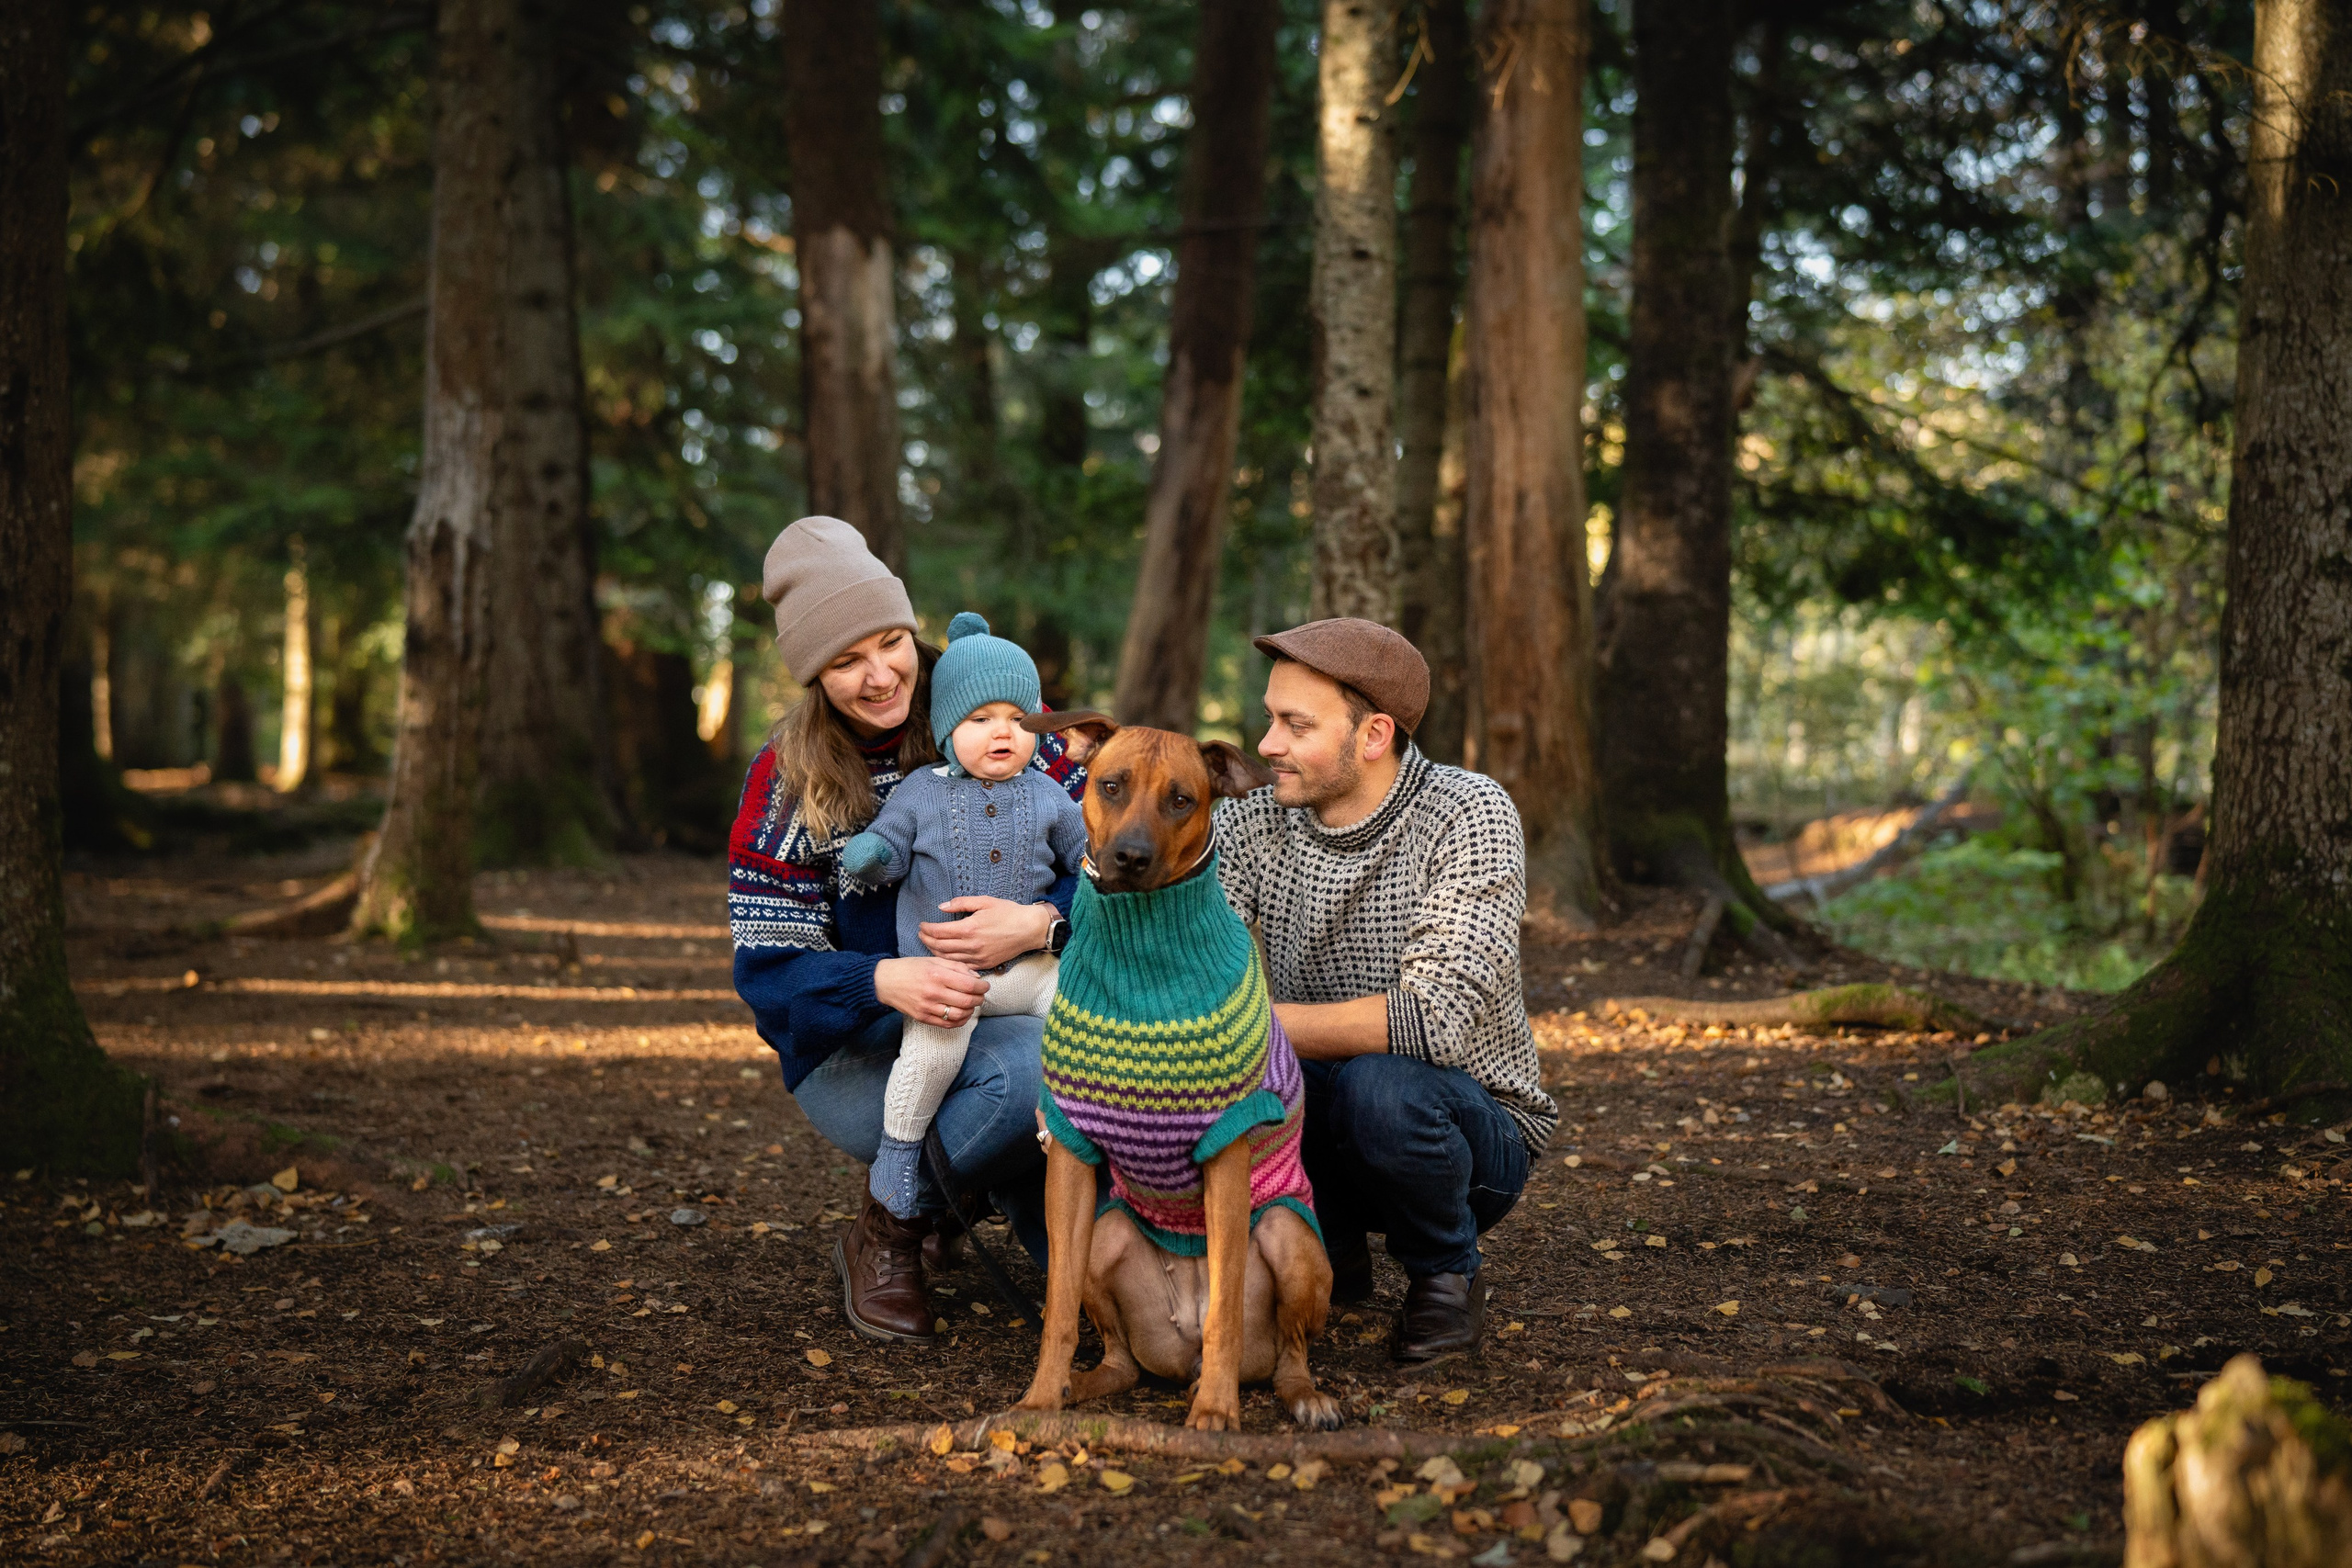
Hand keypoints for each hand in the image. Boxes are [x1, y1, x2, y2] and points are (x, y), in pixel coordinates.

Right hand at [873, 956, 991, 1028]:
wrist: (885, 981)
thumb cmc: (910, 968)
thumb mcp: (933, 960)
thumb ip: (956, 967)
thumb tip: (976, 977)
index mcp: (937, 974)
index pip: (969, 985)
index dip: (982, 987)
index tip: (985, 985)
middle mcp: (933, 992)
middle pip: (967, 1001)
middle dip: (980, 999)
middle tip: (981, 995)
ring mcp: (927, 1007)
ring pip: (960, 1015)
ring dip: (971, 1011)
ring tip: (972, 1004)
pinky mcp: (923, 1018)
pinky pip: (947, 1024)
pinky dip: (960, 1021)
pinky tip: (962, 1014)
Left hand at [918, 896, 1056, 969]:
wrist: (1029, 929)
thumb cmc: (1008, 913)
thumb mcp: (985, 901)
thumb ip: (961, 903)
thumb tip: (941, 907)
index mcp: (969, 928)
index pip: (939, 932)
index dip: (926, 929)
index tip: (921, 925)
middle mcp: (971, 945)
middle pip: (939, 946)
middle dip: (926, 940)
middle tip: (921, 935)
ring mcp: (977, 957)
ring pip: (948, 959)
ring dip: (935, 952)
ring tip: (929, 945)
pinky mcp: (984, 964)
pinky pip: (961, 966)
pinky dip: (950, 962)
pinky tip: (945, 956)